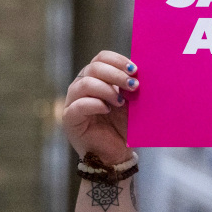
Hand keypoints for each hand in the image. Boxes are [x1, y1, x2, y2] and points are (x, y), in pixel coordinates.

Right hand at [63, 50, 138, 164]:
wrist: (116, 153)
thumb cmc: (123, 125)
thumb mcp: (130, 101)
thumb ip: (131, 85)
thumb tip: (141, 71)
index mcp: (96, 77)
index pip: (101, 58)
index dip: (117, 60)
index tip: (134, 69)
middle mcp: (81, 85)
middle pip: (94, 68)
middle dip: (116, 74)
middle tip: (133, 85)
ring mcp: (73, 101)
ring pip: (85, 83)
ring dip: (107, 89)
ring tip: (121, 102)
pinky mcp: (70, 119)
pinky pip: (78, 105)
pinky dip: (95, 104)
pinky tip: (107, 109)